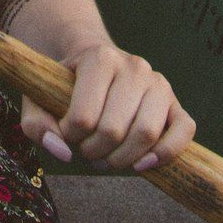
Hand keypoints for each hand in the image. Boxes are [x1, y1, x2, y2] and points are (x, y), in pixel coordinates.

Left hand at [16, 41, 194, 174]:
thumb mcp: (39, 97)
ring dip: (123, 159)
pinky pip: (184, 131)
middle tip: (87, 149)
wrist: (97, 63)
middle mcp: (135, 66)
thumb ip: (37, 125)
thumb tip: (63, 152)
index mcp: (100, 58)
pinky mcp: (176, 104)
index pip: (83, 117)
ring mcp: (159, 84)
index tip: (67, 132)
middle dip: (95, 151)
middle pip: (114, 130)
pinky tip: (142, 164)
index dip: (70, 136)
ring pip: (147, 133)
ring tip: (108, 157)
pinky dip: (165, 154)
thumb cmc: (66, 85)